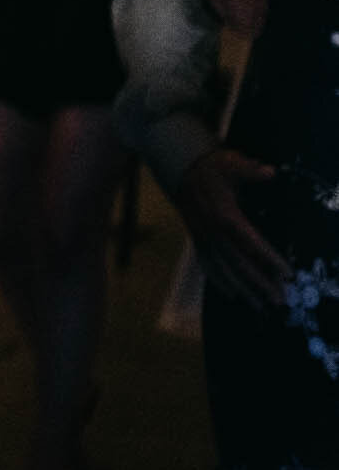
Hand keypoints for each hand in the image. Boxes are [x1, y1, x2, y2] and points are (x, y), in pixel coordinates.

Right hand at [172, 148, 289, 310]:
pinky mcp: (197, 239)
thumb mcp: (231, 163)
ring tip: (260, 306)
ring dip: (243, 289)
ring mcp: (203, 238)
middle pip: (239, 263)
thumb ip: (250, 170)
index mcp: (224, 215)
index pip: (250, 242)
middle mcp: (213, 231)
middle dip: (260, 283)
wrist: (181, 169)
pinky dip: (219, 280)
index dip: (270, 259)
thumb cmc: (212, 167)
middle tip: (281, 301)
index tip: (288, 275)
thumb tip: (270, 172)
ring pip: (224, 269)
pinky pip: (207, 264)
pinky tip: (231, 294)